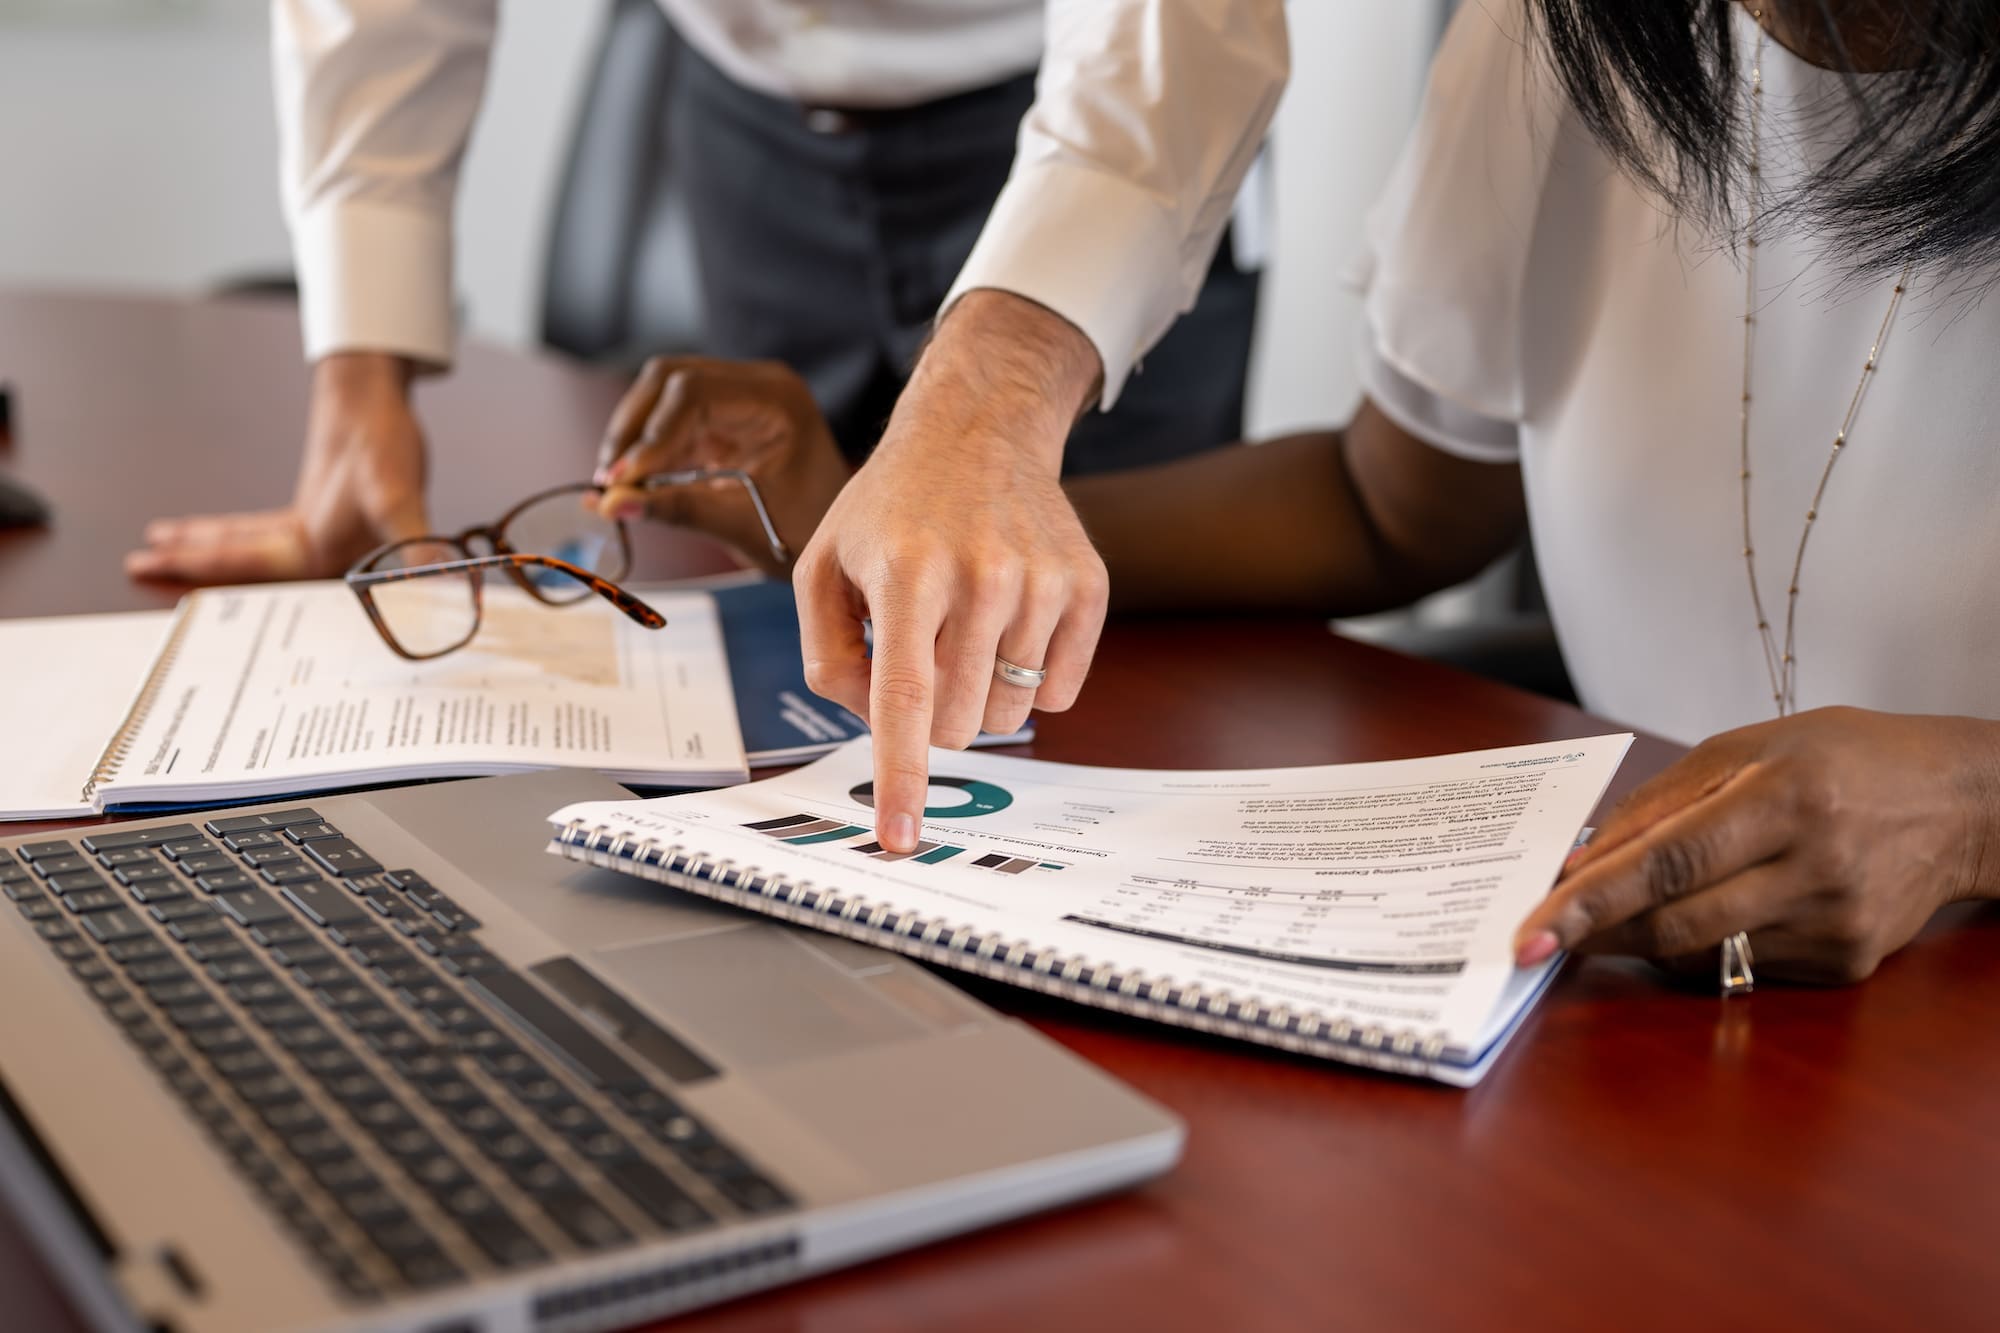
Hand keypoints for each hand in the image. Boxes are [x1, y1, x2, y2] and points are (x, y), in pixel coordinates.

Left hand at [125, 353, 428, 582]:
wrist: (383, 408)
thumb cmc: (391, 448)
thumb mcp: (400, 498)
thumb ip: (418, 545)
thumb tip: (439, 584)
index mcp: (332, 562)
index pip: (260, 577)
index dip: (213, 579)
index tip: (175, 586)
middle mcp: (320, 561)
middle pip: (241, 570)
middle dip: (188, 570)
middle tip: (138, 568)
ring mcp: (312, 544)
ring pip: (241, 553)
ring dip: (197, 554)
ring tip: (150, 553)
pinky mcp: (308, 526)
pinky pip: (252, 535)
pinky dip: (220, 534)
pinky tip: (187, 532)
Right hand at [592, 357, 852, 577]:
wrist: (843, 539)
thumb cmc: (807, 532)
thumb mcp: (742, 525)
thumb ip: (677, 509)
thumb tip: (610, 505)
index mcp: (776, 400)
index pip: (692, 393)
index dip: (649, 436)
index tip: (621, 480)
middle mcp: (758, 384)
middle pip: (670, 378)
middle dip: (632, 429)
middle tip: (610, 481)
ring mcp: (739, 395)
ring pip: (662, 393)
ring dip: (633, 436)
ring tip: (615, 485)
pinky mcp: (723, 416)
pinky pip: (670, 418)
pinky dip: (647, 448)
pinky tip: (631, 482)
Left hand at [794, 291, 1110, 851]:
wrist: (977, 430)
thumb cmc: (890, 508)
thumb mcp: (823, 564)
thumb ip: (828, 655)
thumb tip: (875, 723)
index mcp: (905, 571)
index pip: (903, 697)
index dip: (901, 775)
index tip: (900, 836)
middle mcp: (981, 574)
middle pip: (957, 722)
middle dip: (930, 714)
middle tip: (922, 654)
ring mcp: (1043, 579)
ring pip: (1010, 713)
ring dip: (981, 695)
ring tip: (965, 631)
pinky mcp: (1088, 584)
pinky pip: (1063, 690)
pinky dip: (1031, 677)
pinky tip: (1010, 623)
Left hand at [1514, 707, 1999, 983]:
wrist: (1962, 804)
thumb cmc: (1844, 760)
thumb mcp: (1749, 747)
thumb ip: (1659, 801)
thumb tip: (1581, 861)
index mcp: (1787, 797)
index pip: (1670, 860)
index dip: (1594, 900)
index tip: (1536, 928)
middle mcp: (1816, 867)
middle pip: (1678, 921)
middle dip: (1597, 933)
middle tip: (1540, 933)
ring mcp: (1836, 924)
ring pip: (1702, 952)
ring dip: (1643, 937)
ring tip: (1621, 909)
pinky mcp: (1847, 963)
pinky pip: (1742, 965)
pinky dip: (1702, 944)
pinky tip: (1709, 910)